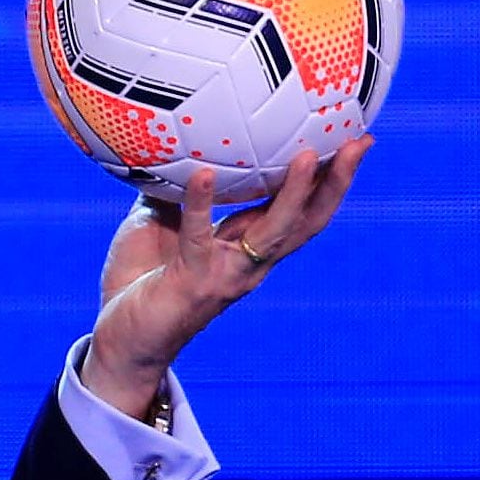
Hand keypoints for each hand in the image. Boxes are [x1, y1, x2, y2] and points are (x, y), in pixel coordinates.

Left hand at [79, 134, 373, 419]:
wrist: (119, 340)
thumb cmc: (138, 281)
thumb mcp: (156, 223)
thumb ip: (173, 190)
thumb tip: (172, 142)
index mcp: (245, 248)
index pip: (298, 210)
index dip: (327, 179)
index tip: (352, 139)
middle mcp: (247, 264)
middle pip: (306, 222)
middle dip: (337, 183)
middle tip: (360, 143)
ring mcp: (225, 275)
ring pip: (274, 233)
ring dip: (294, 194)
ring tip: (308, 156)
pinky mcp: (194, 282)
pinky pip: (200, 237)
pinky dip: (201, 204)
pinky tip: (205, 174)